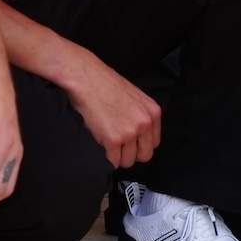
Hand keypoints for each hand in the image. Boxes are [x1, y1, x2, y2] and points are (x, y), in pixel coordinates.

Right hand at [59, 50, 161, 168]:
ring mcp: (129, 132)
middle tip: (117, 147)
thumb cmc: (105, 85)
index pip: (154, 143)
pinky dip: (105, 159)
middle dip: (130, 154)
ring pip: (127, 161)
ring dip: (116, 157)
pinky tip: (99, 145)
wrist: (86, 78)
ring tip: (106, 142)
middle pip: (144, 155)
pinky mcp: (113, 140)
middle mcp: (145, 123)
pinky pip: (112, 162)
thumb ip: (141, 116)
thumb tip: (138, 136)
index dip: (140, 146)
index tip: (129, 144)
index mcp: (153, 112)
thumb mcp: (135, 98)